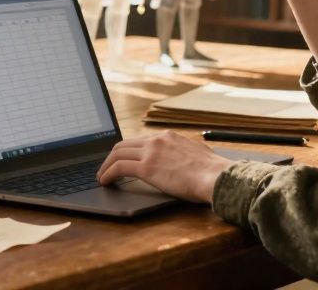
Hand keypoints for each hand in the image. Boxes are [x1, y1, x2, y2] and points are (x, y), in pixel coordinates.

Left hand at [96, 131, 233, 203]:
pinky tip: (105, 182)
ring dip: (106, 165)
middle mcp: (158, 140)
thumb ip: (186, 153)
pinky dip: (108, 173)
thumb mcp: (198, 154)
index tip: (123, 159)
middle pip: (125, 144)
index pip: (141, 140)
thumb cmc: (212, 172)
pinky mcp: (147, 167)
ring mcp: (152, 152)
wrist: (216, 177)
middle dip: (113, 156)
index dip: (129, 151)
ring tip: (101, 176)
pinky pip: (119, 167)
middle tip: (107, 167)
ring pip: (118, 153)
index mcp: (169, 137)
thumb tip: (187, 159)